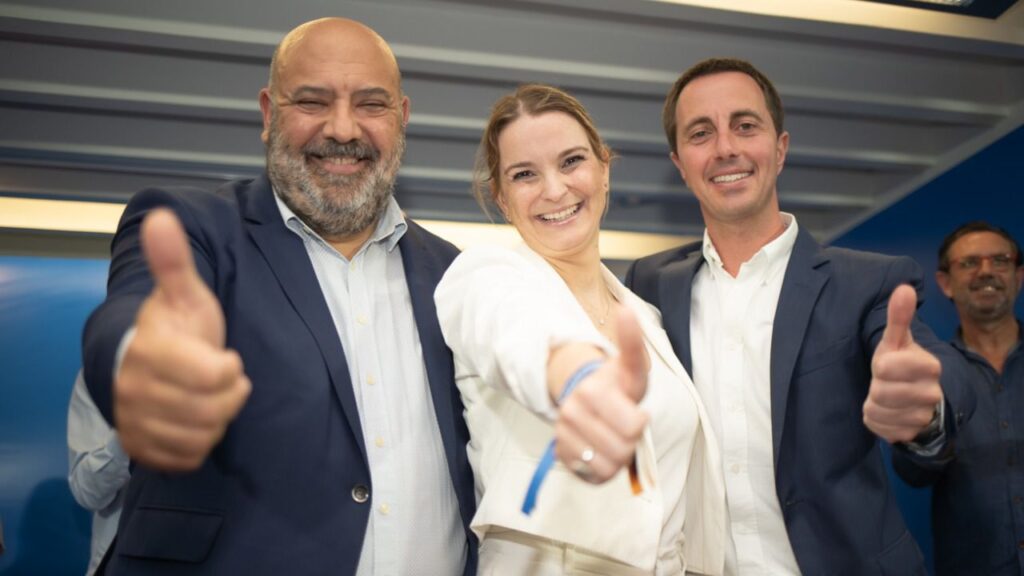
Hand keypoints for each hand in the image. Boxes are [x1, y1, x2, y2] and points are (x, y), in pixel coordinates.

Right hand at [115, 209, 250, 470]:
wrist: (141, 362)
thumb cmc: (175, 327)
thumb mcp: (184, 293)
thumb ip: (175, 261)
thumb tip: (163, 216)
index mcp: (151, 352)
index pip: (215, 375)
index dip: (229, 367)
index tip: (224, 356)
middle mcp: (134, 391)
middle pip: (212, 410)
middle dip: (228, 394)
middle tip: (221, 379)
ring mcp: (135, 422)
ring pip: (202, 437)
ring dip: (216, 419)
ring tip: (207, 396)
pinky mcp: (141, 448)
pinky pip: (187, 458)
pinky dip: (200, 443)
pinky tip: (194, 419)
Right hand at [553, 307, 648, 482]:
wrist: (586, 396)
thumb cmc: (615, 384)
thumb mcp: (631, 365)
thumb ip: (632, 341)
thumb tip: (626, 310)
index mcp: (592, 391)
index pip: (633, 427)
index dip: (640, 423)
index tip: (635, 412)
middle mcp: (573, 413)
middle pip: (623, 449)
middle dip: (630, 441)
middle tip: (624, 426)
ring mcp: (564, 434)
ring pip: (608, 466)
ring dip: (618, 456)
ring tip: (614, 438)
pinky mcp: (562, 454)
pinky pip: (594, 476)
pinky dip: (604, 469)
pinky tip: (602, 451)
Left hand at [863, 284, 942, 443]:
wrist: (915, 397)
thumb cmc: (901, 363)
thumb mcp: (897, 340)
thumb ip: (899, 317)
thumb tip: (904, 287)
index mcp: (930, 366)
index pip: (885, 367)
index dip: (881, 366)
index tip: (888, 364)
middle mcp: (932, 393)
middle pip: (880, 392)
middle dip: (876, 386)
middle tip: (885, 382)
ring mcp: (922, 417)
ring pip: (879, 411)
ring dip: (874, 403)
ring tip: (886, 396)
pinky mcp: (909, 434)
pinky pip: (879, 428)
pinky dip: (876, 419)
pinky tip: (887, 412)